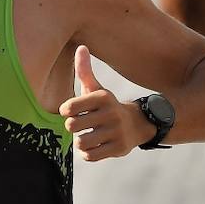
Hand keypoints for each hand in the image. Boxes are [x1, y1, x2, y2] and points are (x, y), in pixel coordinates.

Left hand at [58, 46, 152, 161]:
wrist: (138, 124)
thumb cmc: (106, 106)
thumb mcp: (97, 88)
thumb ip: (84, 70)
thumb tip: (80, 47)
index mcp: (102, 97)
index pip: (69, 107)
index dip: (66, 111)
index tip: (71, 111)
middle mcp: (111, 114)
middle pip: (72, 126)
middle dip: (72, 127)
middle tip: (80, 125)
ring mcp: (116, 132)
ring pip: (81, 143)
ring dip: (80, 141)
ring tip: (87, 135)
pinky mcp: (119, 149)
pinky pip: (90, 156)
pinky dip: (88, 153)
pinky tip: (94, 146)